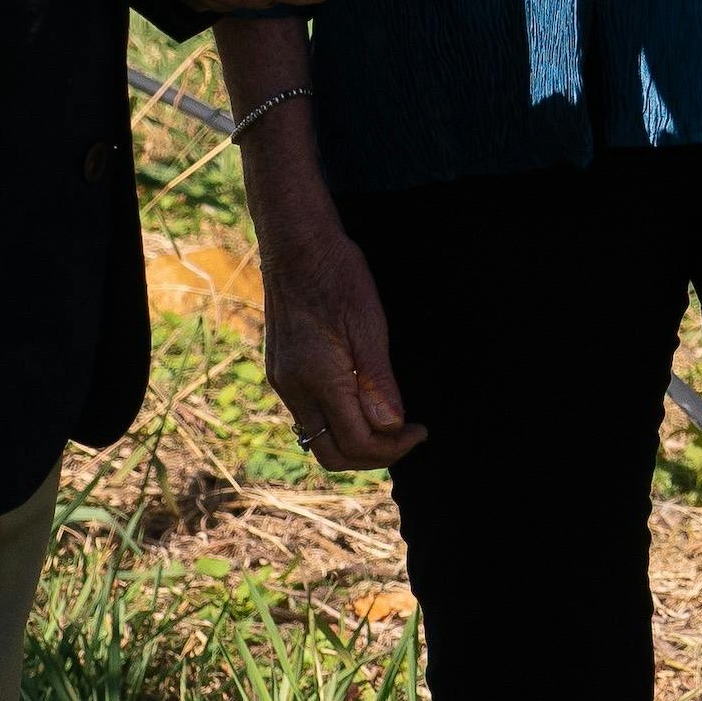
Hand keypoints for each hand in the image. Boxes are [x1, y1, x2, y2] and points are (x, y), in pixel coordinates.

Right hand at [242, 146, 424, 468]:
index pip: (355, 444)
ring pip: (317, 438)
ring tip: (388, 422)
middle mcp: (293, 388)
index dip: (392, 449)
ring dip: (354, 441)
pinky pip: (309, 415)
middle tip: (406, 436)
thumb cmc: (337, 275)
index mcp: (317, 380)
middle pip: (331, 454)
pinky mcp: (282, 370)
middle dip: (372, 456)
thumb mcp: (369, 324)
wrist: (296, 244)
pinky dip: (337, 421)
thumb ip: (377, 382)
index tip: (419, 430)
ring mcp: (284, 381)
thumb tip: (390, 427)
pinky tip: (361, 402)